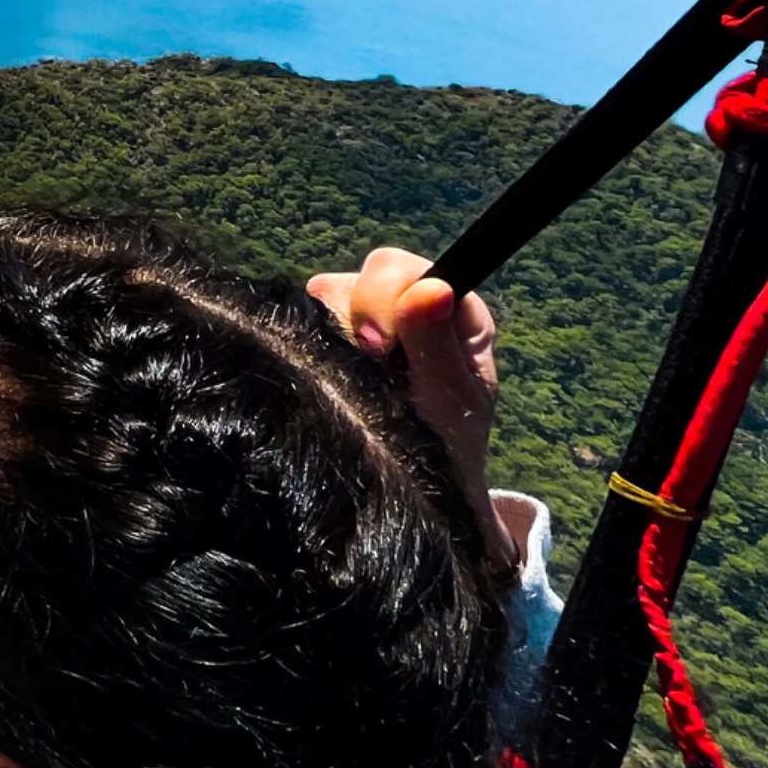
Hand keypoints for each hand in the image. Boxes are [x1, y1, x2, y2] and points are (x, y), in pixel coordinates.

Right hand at [307, 246, 516, 566]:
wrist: (412, 495)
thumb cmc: (441, 451)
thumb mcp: (448, 403)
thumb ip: (436, 344)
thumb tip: (432, 287)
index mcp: (456, 316)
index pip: (417, 271)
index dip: (392, 295)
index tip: (381, 343)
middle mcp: (416, 307)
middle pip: (376, 272)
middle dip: (363, 312)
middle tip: (368, 360)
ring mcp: (373, 319)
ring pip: (336, 289)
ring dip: (337, 329)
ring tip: (351, 373)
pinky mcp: (336, 335)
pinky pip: (310, 313)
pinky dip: (313, 335)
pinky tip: (327, 365)